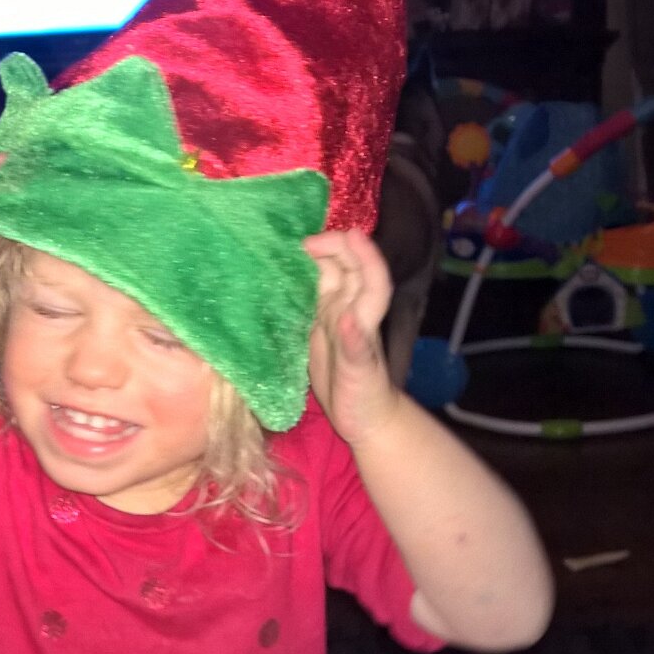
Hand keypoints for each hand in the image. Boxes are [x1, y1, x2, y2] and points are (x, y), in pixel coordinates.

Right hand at [303, 228, 400, 446]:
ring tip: (291, 247)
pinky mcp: (321, 326)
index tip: (347, 234)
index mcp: (364, 319)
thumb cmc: (367, 398)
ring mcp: (336, 316)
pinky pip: (313, 294)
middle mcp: (351, 311)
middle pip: (348, 267)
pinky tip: (283, 272)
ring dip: (317, 257)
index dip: (363, 253)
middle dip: (332, 246)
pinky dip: (302, 279)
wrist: (365, 419)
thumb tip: (348, 321)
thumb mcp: (360, 377)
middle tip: (301, 243)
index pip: (371, 277)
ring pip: (331, 276)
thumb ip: (355, 348)